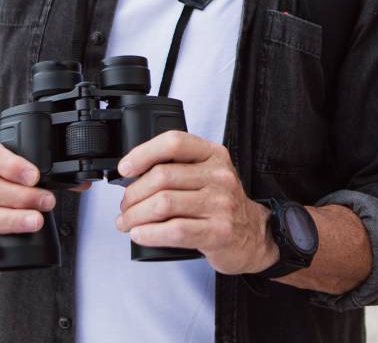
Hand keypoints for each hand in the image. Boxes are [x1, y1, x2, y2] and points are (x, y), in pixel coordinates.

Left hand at [114, 131, 276, 274]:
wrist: (252, 235)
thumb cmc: (221, 205)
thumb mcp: (207, 174)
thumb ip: (178, 167)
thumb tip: (132, 174)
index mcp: (213, 155)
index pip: (173, 142)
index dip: (142, 153)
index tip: (125, 169)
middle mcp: (219, 176)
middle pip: (162, 176)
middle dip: (133, 194)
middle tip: (125, 206)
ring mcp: (220, 204)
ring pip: (163, 204)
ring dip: (135, 215)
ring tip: (127, 222)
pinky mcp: (218, 232)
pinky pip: (174, 230)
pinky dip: (149, 233)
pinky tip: (139, 234)